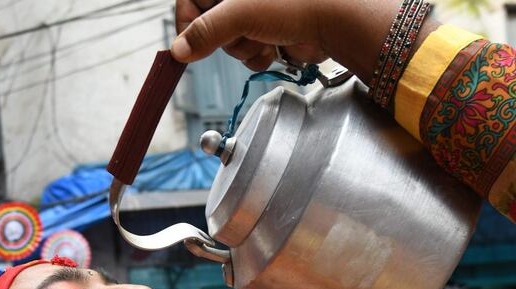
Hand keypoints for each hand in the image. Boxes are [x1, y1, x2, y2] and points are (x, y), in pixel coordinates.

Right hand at [173, 0, 329, 70]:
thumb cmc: (296, 2)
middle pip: (209, 24)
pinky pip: (247, 51)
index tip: (188, 43)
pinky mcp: (268, 32)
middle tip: (242, 33)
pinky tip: (272, 47)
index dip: (187, 21)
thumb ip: (205, 31)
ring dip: (243, 48)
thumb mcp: (240, 12)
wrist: (336, 21)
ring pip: (228, 41)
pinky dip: (257, 55)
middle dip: (225, 37)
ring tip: (263, 38)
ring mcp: (255, 13)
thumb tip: (179, 50)